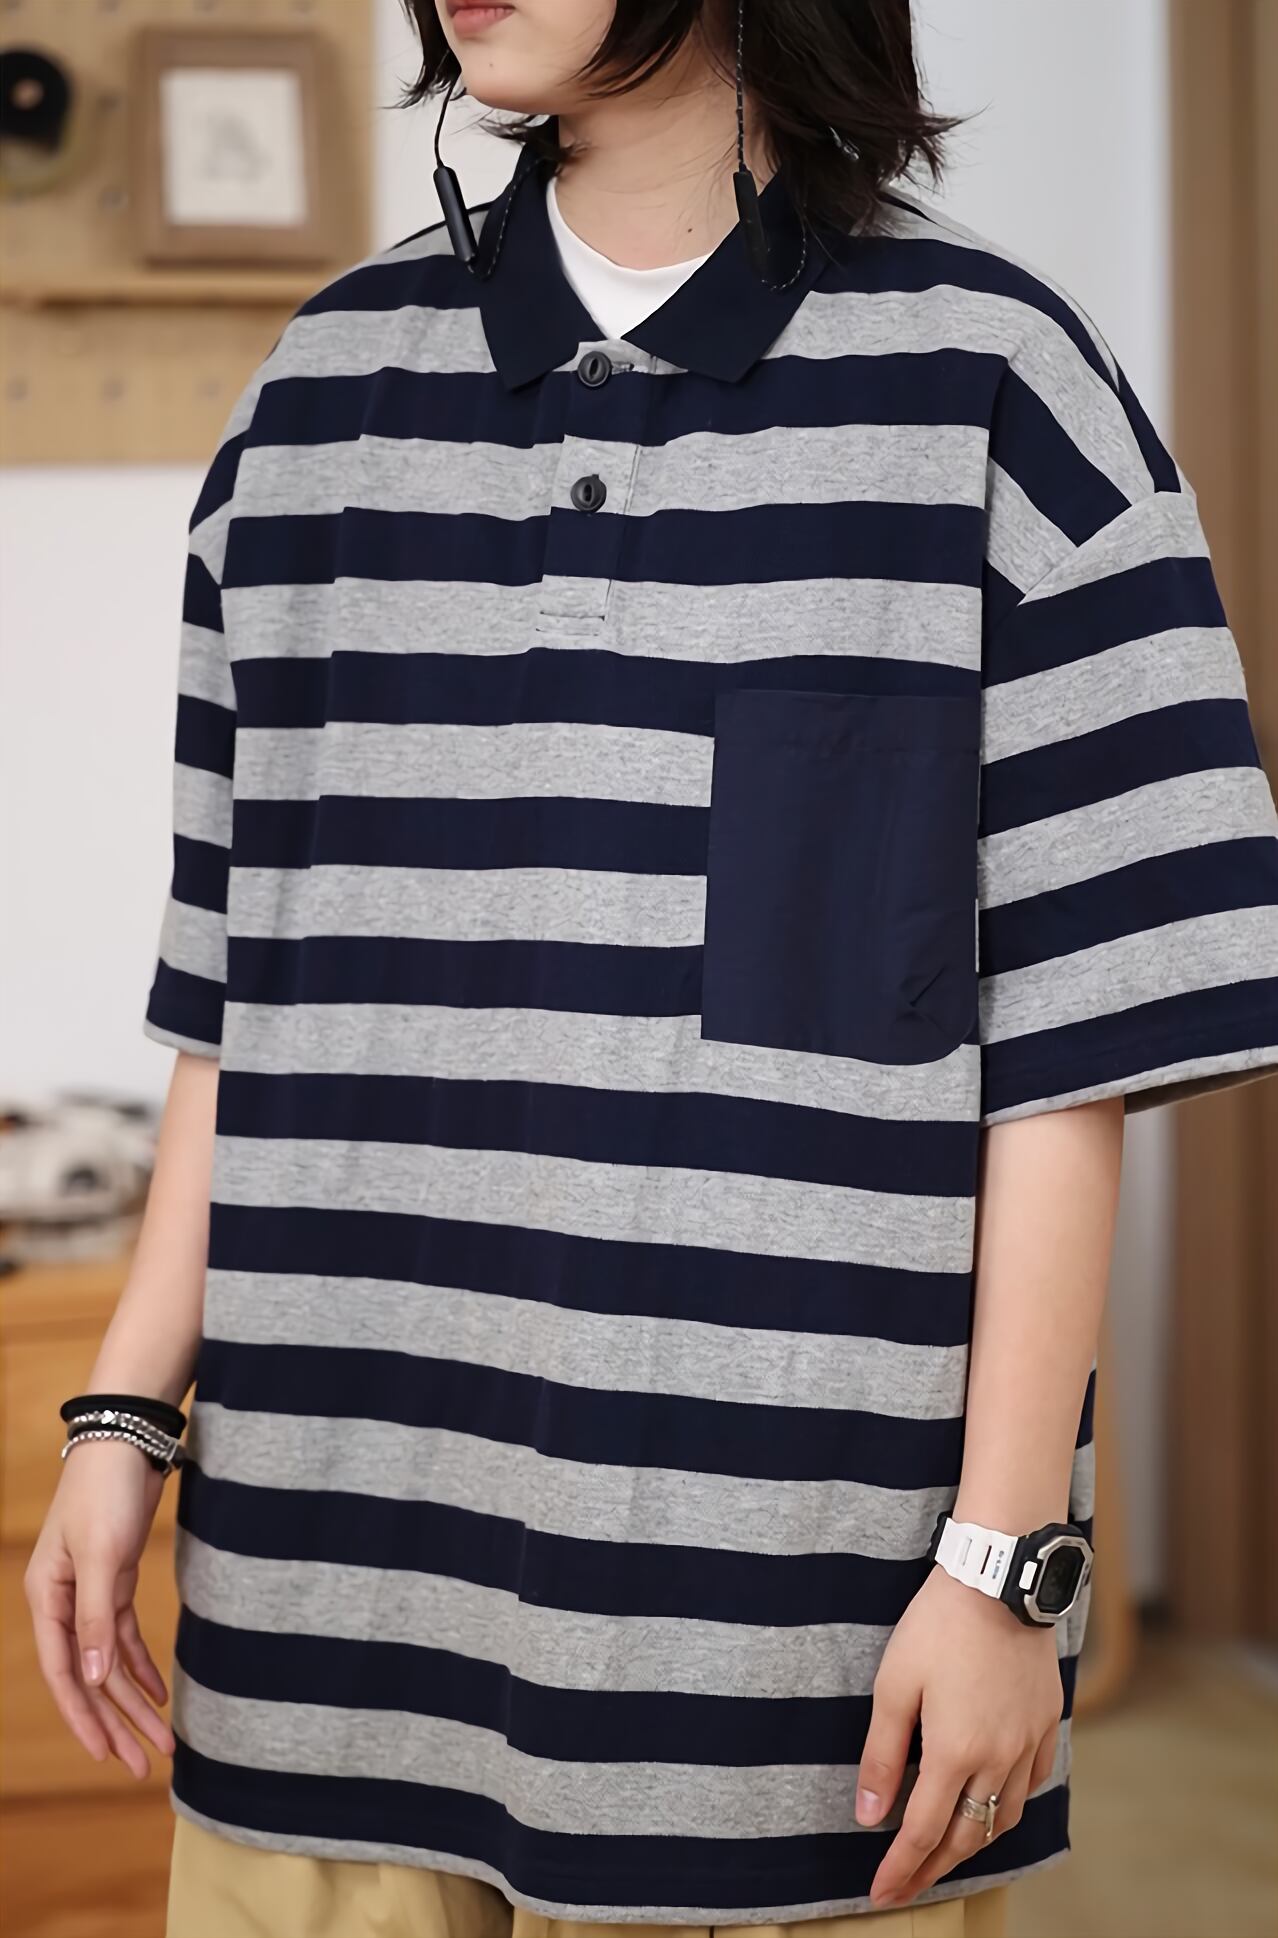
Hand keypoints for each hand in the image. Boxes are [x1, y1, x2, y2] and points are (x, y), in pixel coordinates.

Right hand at [23, 1437, 176, 1778]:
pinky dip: (141, 1665)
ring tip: (164, 1740)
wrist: (125, 1441)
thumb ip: (95, 1618)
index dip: (84, 1719)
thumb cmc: (105, 1493)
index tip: (108, 1757)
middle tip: (146, 1766)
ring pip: (109, 1661)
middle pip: (89, 1677)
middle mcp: (63, 1604)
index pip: (64, 1674)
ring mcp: (89, 1594)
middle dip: (116, 1723)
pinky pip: (124, 1637)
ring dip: (134, 1701)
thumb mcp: (100, 1556)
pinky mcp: (114, 1581)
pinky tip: (157, 1694)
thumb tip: (91, 1680)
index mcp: (47, 1600)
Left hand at [856, 1564, 1062, 1907]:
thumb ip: (882, 1756)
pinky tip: (996, 1803)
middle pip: (967, 1836)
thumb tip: (870, 1817)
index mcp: (955, 1753)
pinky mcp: (1047, 1722)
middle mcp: (998, 1759)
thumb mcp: (893, 1686)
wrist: (999, 1581)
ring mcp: (1028, 1743)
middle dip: (934, 1868)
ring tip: (948, 1853)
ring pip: (1004, 1816)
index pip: (924, 1833)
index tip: (882, 1893)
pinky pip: (1034, 1782)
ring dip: (974, 1843)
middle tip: (908, 1886)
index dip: (902, 1869)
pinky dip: (1011, 1805)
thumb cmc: (938, 1627)